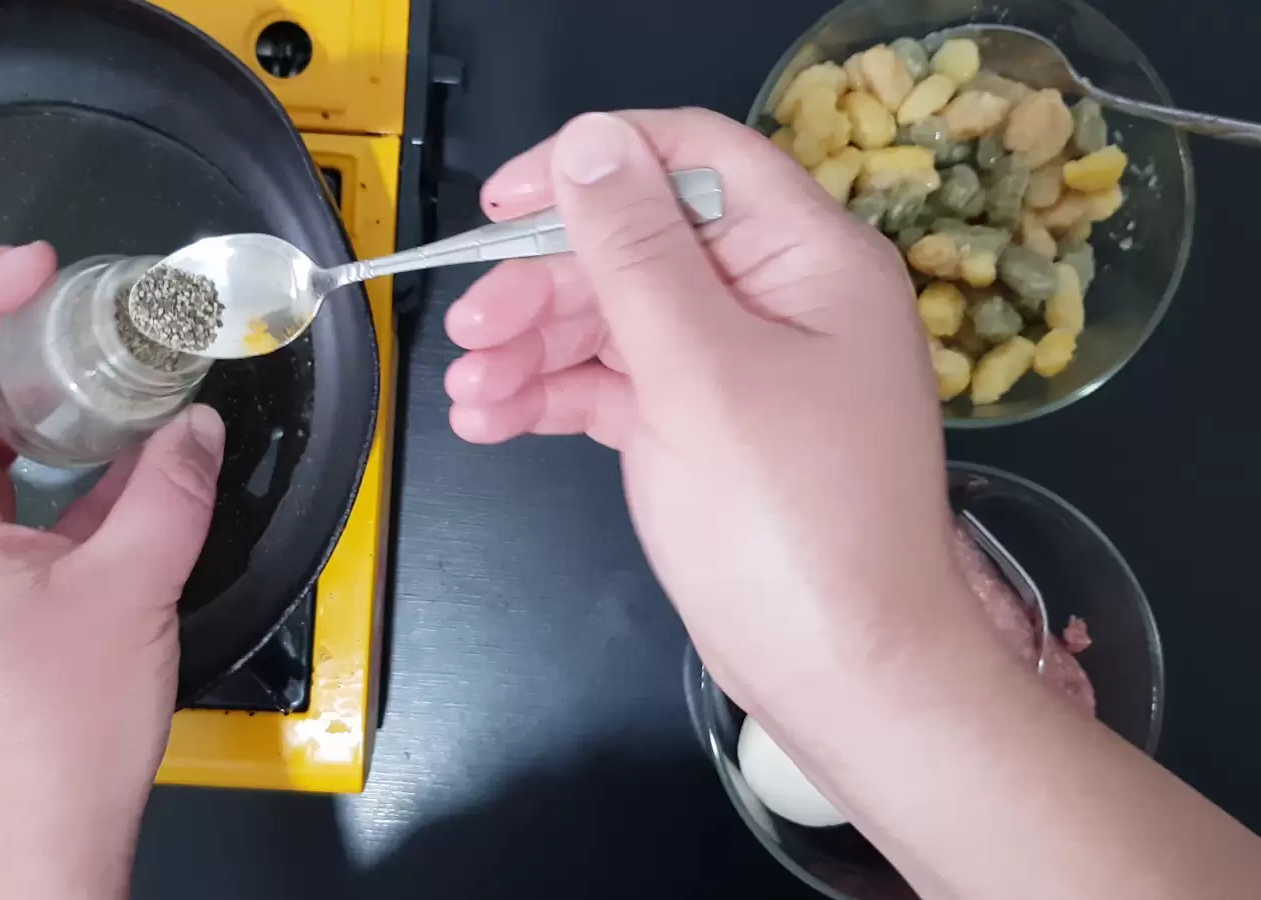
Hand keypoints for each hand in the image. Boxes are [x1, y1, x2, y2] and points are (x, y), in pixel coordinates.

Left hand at [0, 242, 225, 899]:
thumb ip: (169, 492)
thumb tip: (196, 423)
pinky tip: (93, 446)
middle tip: (49, 294)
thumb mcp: (132, 593)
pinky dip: (29, 456)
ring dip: (2, 393)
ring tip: (71, 353)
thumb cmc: (61, 732)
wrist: (39, 838)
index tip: (32, 266)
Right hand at [445, 109, 1260, 899]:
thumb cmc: (789, 520)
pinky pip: (618, 386)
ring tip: (470, 394)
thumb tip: (589, 142)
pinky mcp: (702, 429)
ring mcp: (738, 367)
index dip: (592, 164)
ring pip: (617, 320)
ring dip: (534, 348)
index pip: (693, 159)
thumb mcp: (702, 372)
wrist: (843, 672)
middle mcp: (775, 298)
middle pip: (638, 247)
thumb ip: (638, 253)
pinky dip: (556, 397)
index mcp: (806, 258)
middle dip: (544, 284)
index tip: (503, 205)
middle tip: (469, 333)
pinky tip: (494, 420)